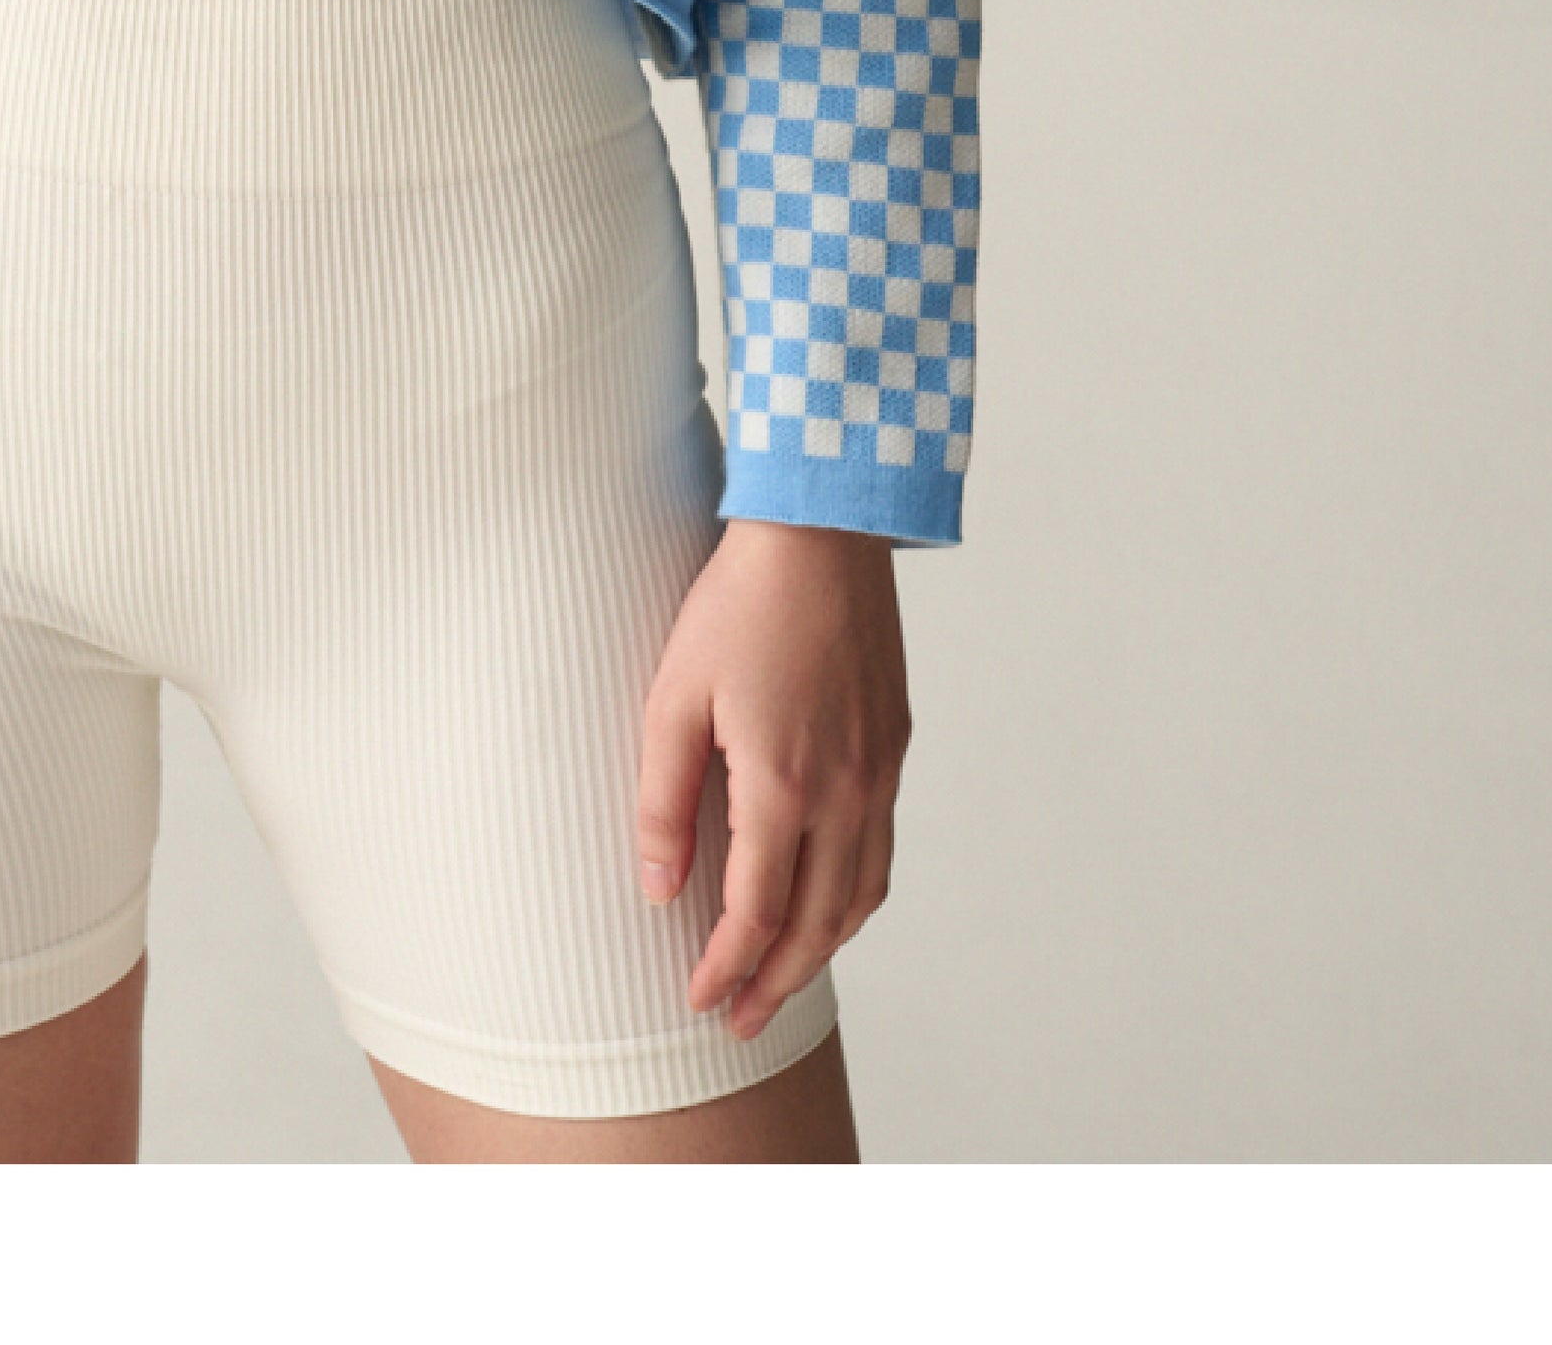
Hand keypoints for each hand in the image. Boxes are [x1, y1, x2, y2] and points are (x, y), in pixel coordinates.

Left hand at [634, 517, 908, 1042]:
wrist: (821, 531)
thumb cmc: (736, 605)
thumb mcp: (673, 697)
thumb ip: (663, 800)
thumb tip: (659, 887)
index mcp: (783, 786)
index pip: (755, 914)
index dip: (725, 968)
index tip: (697, 999)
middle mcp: (843, 794)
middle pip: (815, 926)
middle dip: (774, 984)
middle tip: (739, 1018)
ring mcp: (877, 772)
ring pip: (860, 898)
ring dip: (819, 950)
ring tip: (780, 977)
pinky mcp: (892, 746)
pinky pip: (881, 851)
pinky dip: (854, 898)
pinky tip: (827, 901)